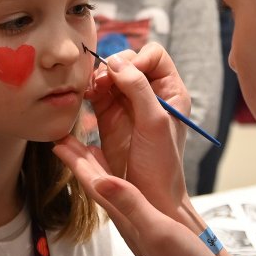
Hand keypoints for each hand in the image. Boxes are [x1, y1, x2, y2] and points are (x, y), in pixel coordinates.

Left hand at [54, 137, 239, 255]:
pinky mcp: (154, 227)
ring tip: (88, 150)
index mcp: (126, 216)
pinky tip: (124, 178)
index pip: (94, 183)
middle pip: (98, 183)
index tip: (59, 141)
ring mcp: (140, 224)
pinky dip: (122, 179)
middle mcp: (128, 219)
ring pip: (111, 189)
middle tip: (64, 139)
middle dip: (80, 161)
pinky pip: (129, 196)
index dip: (76, 161)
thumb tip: (101, 180)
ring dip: (99, 168)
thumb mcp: (158, 231)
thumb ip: (131, 205)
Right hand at [82, 43, 191, 220]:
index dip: (138, 59)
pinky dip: (89, 90)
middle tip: (102, 82)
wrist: (148, 199)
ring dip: (98, 77)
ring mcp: (127, 104)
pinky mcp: (108, 116)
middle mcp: (149, 94)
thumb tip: (115, 61)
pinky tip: (85, 97)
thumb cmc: (161, 163)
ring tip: (92, 90)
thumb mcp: (155, 122)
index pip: (154, 56)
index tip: (126, 74)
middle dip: (113, 67)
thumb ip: (138, 89)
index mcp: (170, 91)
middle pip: (128, 61)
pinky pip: (96, 92)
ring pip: (110, 75)